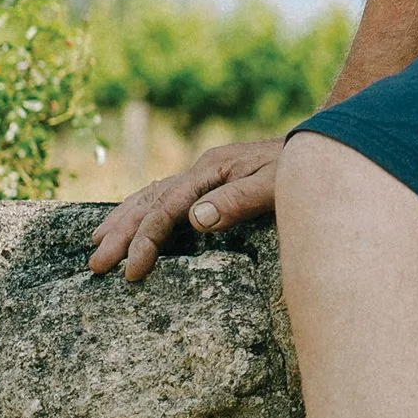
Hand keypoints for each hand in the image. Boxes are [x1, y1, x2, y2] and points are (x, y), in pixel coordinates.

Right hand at [89, 135, 286, 283]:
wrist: (322, 146)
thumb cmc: (301, 170)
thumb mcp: (276, 187)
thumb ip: (238, 201)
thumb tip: (195, 219)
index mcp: (211, 170)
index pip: (166, 209)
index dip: (145, 240)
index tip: (131, 271)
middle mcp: (202, 169)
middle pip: (150, 201)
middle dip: (121, 233)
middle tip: (95, 264)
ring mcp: (206, 174)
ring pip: (153, 195)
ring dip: (124, 219)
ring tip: (97, 241)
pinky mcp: (213, 181)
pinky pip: (168, 195)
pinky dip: (145, 208)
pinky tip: (133, 219)